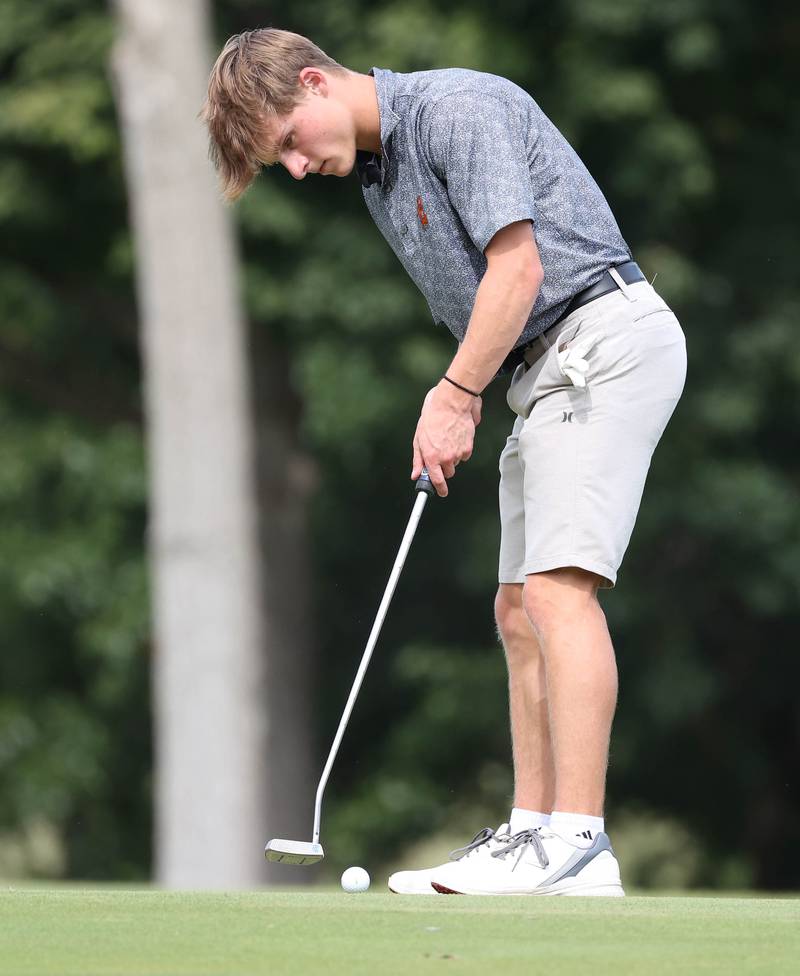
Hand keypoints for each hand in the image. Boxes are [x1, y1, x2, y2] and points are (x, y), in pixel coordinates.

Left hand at [411, 381, 481, 496]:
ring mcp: (458, 453)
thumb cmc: (432, 418)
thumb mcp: (418, 439)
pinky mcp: (468, 447)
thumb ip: (417, 460)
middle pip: (448, 472)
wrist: (450, 404)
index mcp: (431, 457)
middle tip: (440, 452)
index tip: (441, 492)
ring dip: (452, 456)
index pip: (437, 480)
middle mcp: (446, 458)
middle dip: (444, 466)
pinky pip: (465, 454)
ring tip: (447, 439)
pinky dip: (461, 449)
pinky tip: (455, 437)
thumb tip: (416, 474)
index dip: (440, 489)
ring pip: (456, 462)